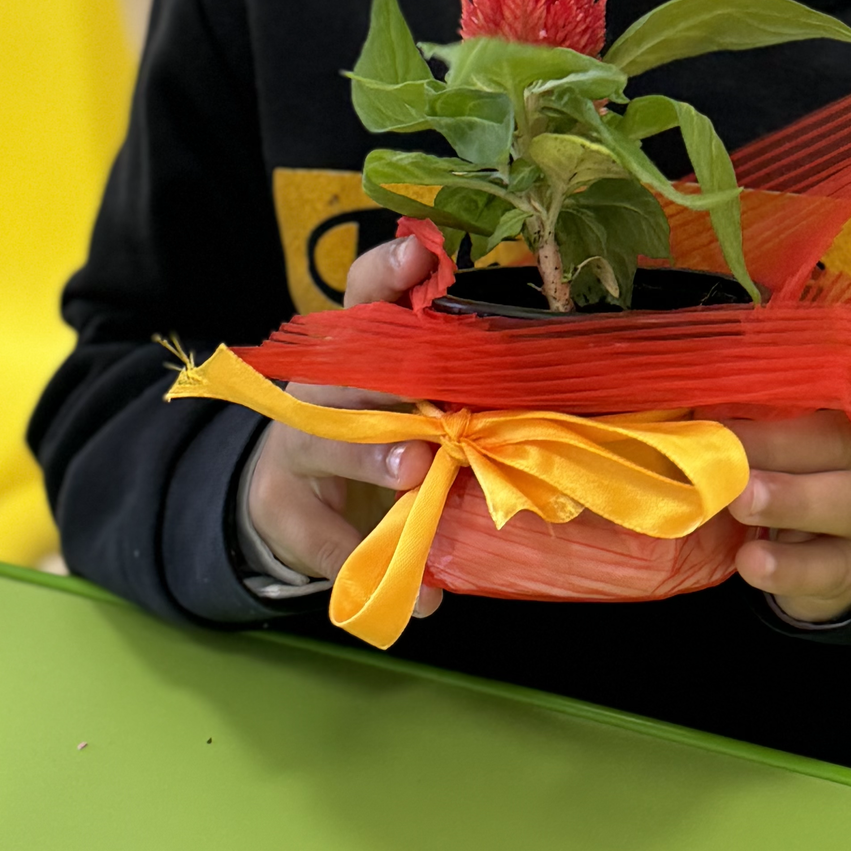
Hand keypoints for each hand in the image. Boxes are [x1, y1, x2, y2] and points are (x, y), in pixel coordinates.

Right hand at [244, 232, 442, 615]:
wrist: (294, 501)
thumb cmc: (383, 436)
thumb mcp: (420, 404)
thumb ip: (469, 392)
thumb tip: (564, 394)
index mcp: (361, 348)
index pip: (367, 292)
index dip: (389, 269)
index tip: (421, 250)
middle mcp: (323, 386)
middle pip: (343, 365)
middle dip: (384, 374)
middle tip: (434, 393)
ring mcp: (297, 444)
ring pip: (323, 439)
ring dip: (373, 458)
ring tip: (417, 475)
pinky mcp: (285, 508)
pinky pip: (326, 540)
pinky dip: (370, 566)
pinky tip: (422, 599)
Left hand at [722, 410, 850, 624]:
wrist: (819, 560)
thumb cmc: (775, 492)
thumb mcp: (759, 462)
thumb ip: (728, 441)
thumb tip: (674, 419)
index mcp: (826, 421)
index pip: (802, 398)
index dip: (757, 405)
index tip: (706, 412)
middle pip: (829, 441)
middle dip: (773, 445)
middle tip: (726, 457)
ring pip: (843, 504)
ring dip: (789, 501)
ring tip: (740, 505)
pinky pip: (828, 568)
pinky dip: (788, 568)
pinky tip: (752, 564)